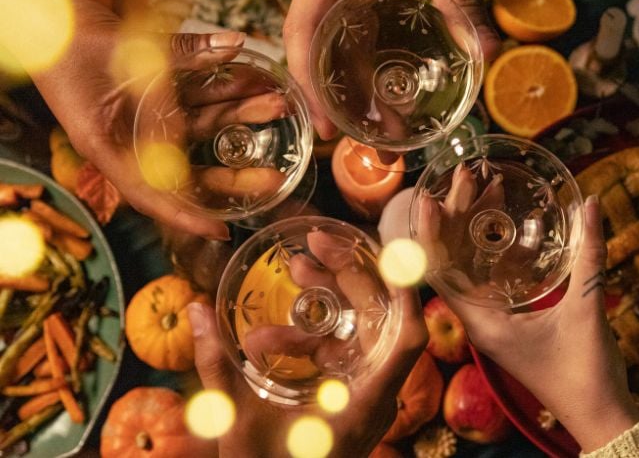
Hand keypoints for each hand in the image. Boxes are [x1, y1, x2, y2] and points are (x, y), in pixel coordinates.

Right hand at [27, 0, 254, 239]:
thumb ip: (178, 56)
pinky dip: (226, 89)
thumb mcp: (119, 58)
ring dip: (241, 115)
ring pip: (204, 126)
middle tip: (274, 178)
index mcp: (110, 149)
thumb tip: (232, 45)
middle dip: (235, 174)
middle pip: (191, 168)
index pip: (152, 195)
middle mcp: (133, 141)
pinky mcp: (161, 95)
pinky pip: (200, 97)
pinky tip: (255, 82)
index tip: (221, 231)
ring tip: (277, 105)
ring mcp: (149, 118)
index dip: (186, 216)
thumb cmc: (69, 43)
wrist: (53, 19)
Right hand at [187, 228, 427, 456]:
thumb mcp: (235, 422)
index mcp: (364, 403)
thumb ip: (216, 365)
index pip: (407, 340)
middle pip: (382, 323)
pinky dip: (323, 334)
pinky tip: (285, 329)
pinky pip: (349, 352)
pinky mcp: (353, 399)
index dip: (405, 294)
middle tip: (308, 251)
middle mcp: (376, 397)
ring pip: (364, 333)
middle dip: (348, 279)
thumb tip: (196, 311)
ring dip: (332, 302)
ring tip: (295, 273)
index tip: (384, 253)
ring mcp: (367, 397)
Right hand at [283, 0, 501, 139]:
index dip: (309, 84)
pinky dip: (374, 76)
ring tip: (393, 142)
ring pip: (341, 55)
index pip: (300, 32)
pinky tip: (396, 104)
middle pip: (321, 55)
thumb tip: (490, 51)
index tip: (329, 128)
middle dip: (346, 108)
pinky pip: (360, 43)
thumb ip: (462, 1)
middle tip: (378, 153)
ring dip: (363, 99)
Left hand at [419, 172, 638, 451]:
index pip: (439, 273)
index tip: (429, 198)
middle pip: (452, 262)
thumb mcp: (586, 310)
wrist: (599, 415)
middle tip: (465, 176)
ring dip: (472, 228)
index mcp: (482, 323)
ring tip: (480, 186)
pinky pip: (488, 278)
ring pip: (469, 267)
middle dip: (455, 217)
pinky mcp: (507, 321)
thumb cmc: (585, 372)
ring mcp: (491, 321)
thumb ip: (589, 257)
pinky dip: (491, 249)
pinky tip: (501, 224)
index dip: (430, 234)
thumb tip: (591, 204)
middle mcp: (479, 321)